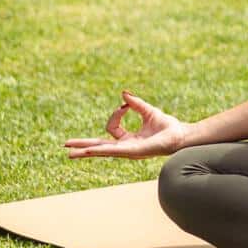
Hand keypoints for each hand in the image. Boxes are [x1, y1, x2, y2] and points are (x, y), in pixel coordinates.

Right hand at [65, 90, 189, 158]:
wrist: (181, 135)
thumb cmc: (168, 126)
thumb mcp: (148, 111)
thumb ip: (136, 104)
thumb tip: (123, 93)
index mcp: (128, 139)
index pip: (112, 128)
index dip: (116, 114)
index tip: (126, 105)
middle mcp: (126, 147)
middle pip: (100, 146)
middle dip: (83, 146)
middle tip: (66, 146)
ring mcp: (128, 151)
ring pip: (103, 151)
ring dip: (86, 151)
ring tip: (70, 153)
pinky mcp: (133, 152)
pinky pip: (114, 151)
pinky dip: (100, 151)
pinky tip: (89, 152)